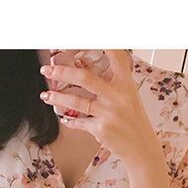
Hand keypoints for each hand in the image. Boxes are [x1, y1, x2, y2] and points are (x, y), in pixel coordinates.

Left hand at [39, 50, 163, 169]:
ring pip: (76, 102)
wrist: (142, 148)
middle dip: (61, 73)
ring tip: (45, 96)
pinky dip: (70, 121)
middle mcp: (118, 96)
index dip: (102, 42)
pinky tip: (64, 119)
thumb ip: (107, 81)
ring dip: (57, 98)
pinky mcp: (101, 129)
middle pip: (84, 78)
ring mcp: (108, 113)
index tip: (79, 39)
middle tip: (46, 70)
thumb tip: (78, 64)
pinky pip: (79, 122)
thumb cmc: (134, 120)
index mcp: (126, 83)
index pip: (116, 55)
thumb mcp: (126, 96)